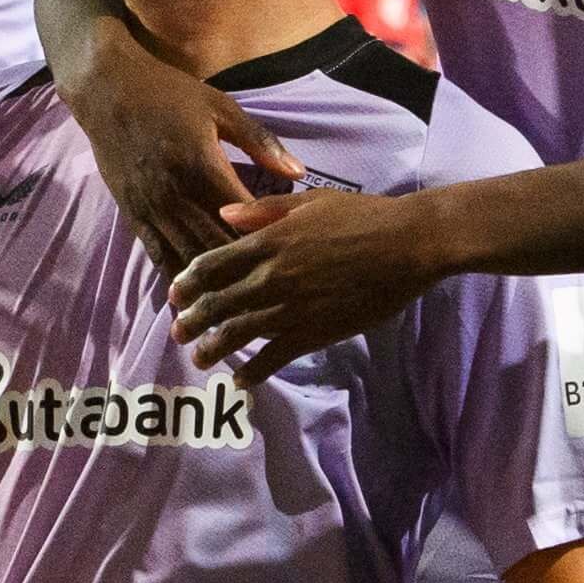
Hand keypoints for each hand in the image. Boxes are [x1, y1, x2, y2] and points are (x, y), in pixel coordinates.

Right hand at [70, 39, 303, 275]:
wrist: (108, 91)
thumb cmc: (170, 94)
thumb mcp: (221, 108)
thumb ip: (260, 142)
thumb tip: (300, 172)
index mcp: (202, 166)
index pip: (241, 215)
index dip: (265, 237)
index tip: (290, 254)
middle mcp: (175, 194)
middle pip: (214, 244)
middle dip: (241, 269)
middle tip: (269, 287)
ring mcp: (151, 208)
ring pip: (185, 256)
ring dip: (210, 282)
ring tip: (237, 305)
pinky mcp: (132, 215)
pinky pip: (157, 254)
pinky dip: (177, 276)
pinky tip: (194, 297)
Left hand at [170, 190, 442, 384]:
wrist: (407, 244)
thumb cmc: (363, 216)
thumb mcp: (311, 202)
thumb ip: (264, 211)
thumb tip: (224, 214)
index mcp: (268, 241)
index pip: (212, 265)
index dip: (188, 282)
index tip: (176, 293)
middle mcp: (271, 276)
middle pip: (217, 303)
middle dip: (192, 320)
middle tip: (179, 331)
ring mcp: (291, 307)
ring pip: (237, 333)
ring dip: (213, 348)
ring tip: (199, 358)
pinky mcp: (314, 333)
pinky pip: (273, 358)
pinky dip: (252, 371)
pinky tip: (241, 380)